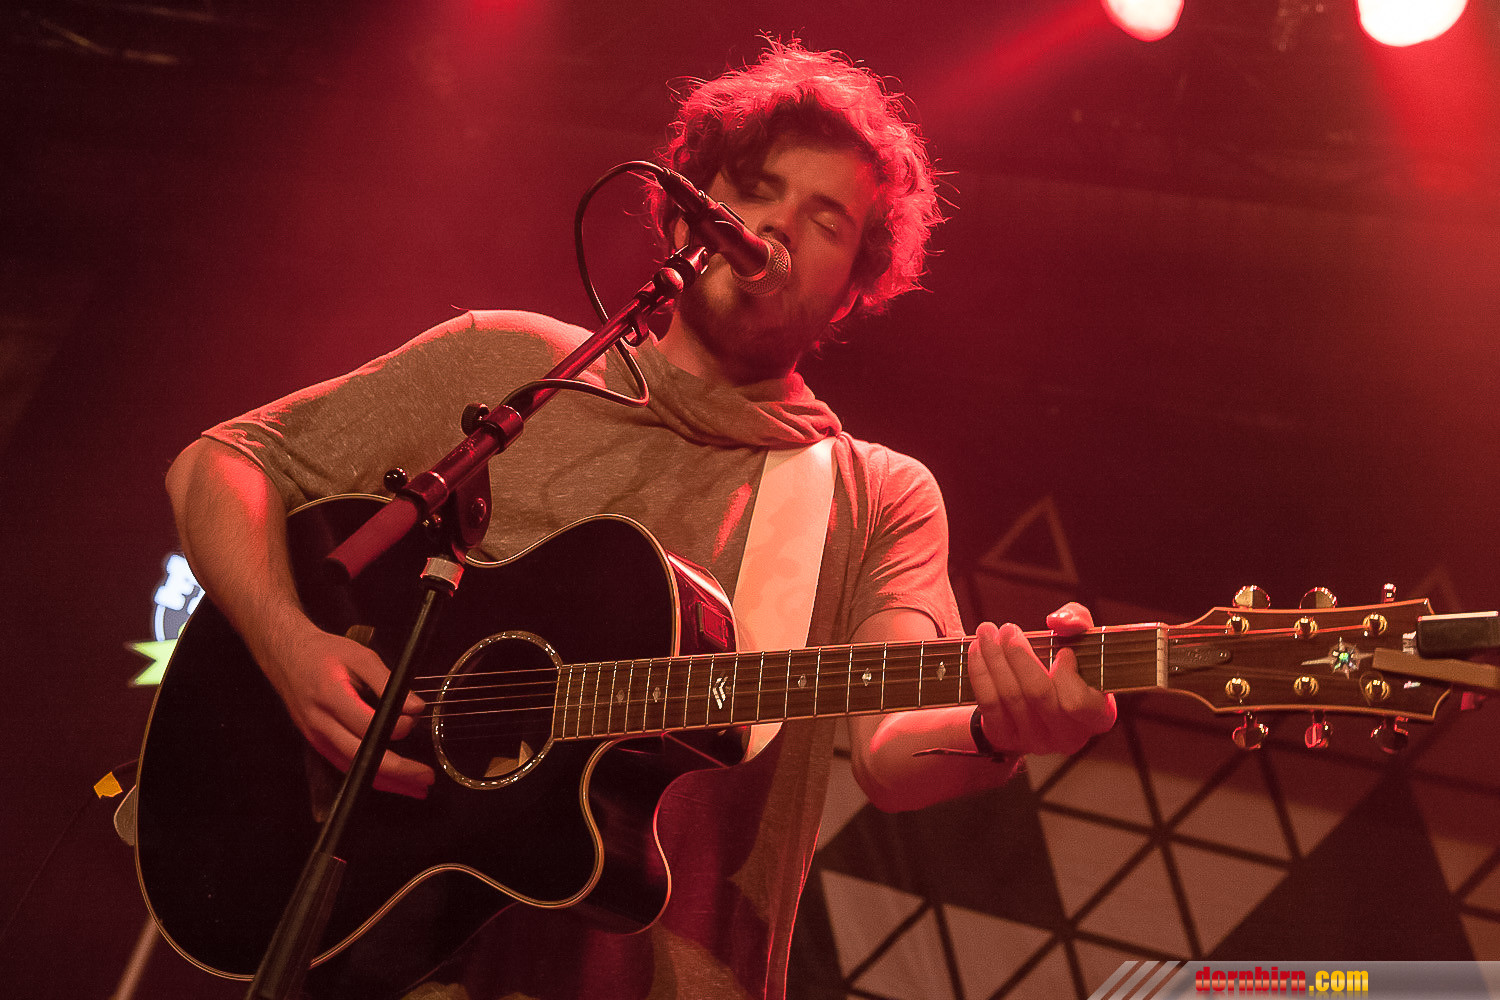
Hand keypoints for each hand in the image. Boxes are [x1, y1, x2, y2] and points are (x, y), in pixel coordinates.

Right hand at [255, 620, 434, 797]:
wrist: (286, 656)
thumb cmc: (324, 653)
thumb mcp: (359, 655)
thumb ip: (388, 681)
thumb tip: (415, 706)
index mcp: (330, 696)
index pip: (366, 724)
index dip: (394, 727)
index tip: (414, 718)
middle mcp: (320, 723)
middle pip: (361, 756)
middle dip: (397, 770)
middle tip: (427, 777)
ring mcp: (316, 737)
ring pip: (354, 769)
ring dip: (387, 782)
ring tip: (418, 788)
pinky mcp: (318, 744)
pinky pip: (346, 766)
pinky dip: (371, 777)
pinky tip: (394, 782)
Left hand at [968, 602, 1116, 755]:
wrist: (1034, 697)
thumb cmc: (1063, 664)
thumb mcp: (1079, 639)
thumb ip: (1078, 621)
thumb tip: (1057, 621)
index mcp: (1097, 717)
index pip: (1079, 703)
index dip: (1067, 675)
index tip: (1062, 651)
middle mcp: (1067, 736)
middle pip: (1038, 694)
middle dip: (1020, 656)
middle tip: (1008, 629)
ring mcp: (1035, 740)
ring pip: (1010, 696)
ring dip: (995, 658)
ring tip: (987, 631)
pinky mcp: (1005, 737)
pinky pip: (988, 702)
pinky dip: (980, 671)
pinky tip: (977, 649)